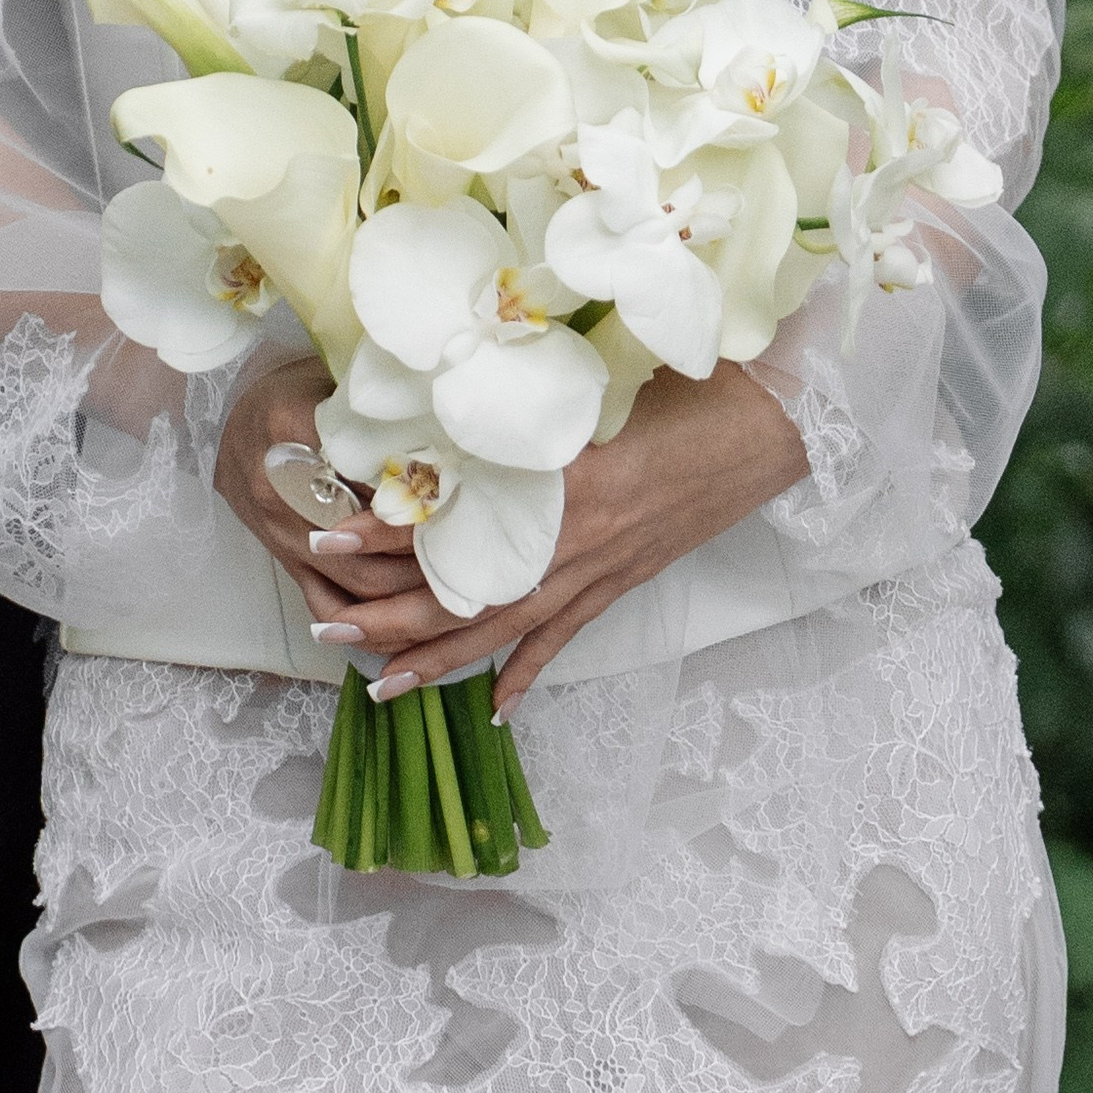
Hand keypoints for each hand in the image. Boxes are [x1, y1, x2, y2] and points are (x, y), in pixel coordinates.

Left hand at [216, 352, 809, 716]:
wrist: (767, 422)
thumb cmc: (683, 384)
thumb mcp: (596, 381)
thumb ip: (523, 401)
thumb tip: (447, 396)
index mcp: (553, 481)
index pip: (450, 521)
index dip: (385, 534)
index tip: (325, 539)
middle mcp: (566, 538)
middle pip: (462, 594)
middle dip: (389, 617)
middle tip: (325, 631)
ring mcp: (596, 569)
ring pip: (502, 630)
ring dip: (439, 660)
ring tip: (381, 686)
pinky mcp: (622, 583)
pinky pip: (563, 639)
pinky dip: (527, 675)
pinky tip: (496, 710)